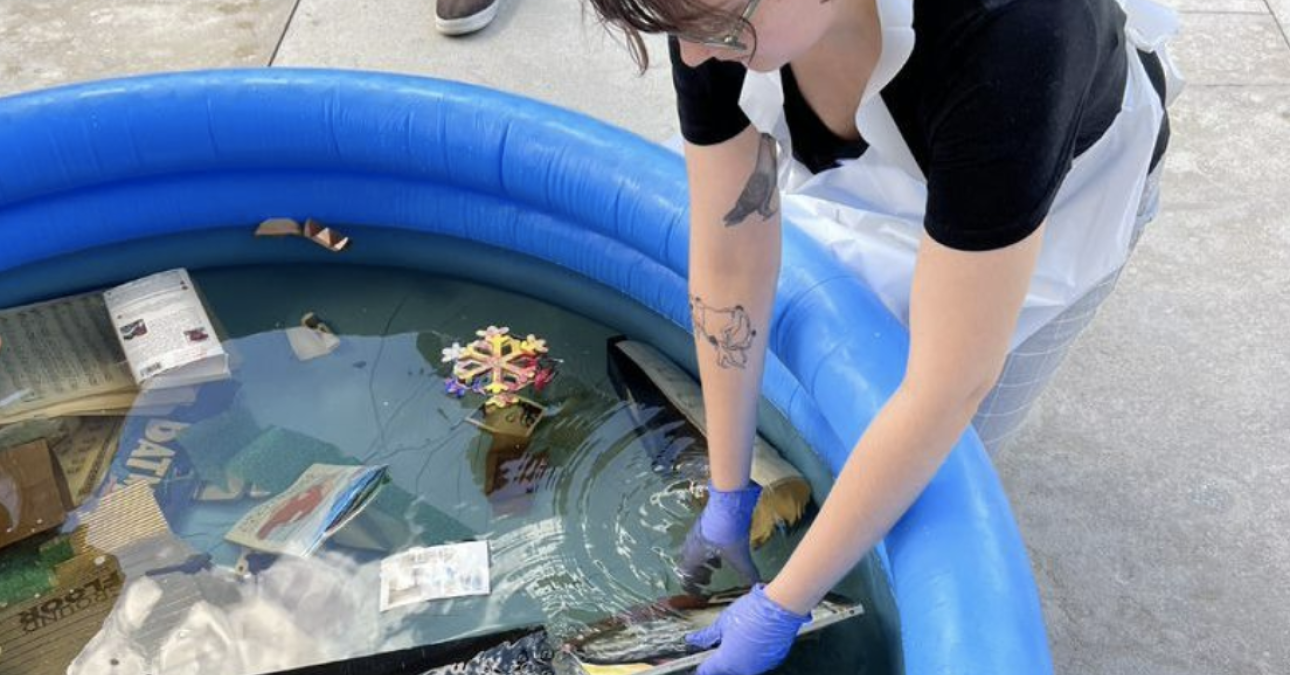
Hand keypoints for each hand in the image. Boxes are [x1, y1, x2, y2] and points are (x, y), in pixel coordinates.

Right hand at [680, 482, 761, 594]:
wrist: (728, 505)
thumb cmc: (729, 534)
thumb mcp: (740, 556)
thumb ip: (747, 572)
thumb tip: (757, 585)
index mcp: (694, 556)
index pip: (686, 575)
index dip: (692, 586)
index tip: (700, 592)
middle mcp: (691, 545)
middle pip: (688, 563)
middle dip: (698, 573)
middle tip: (709, 578)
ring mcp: (696, 532)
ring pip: (694, 551)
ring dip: (704, 560)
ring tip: (718, 565)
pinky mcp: (703, 523)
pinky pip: (700, 541)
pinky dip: (708, 549)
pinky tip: (722, 548)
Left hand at [686, 583, 810, 674]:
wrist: (780, 608)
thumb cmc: (752, 612)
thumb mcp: (723, 622)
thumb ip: (707, 635)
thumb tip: (694, 639)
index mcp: (727, 661)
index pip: (708, 670)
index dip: (702, 667)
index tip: (699, 664)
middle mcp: (744, 668)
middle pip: (726, 670)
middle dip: (720, 661)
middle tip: (719, 645)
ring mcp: (760, 666)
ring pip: (743, 666)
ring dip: (737, 657)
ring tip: (738, 637)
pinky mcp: (774, 660)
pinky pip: (758, 661)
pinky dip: (753, 654)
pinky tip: (752, 639)